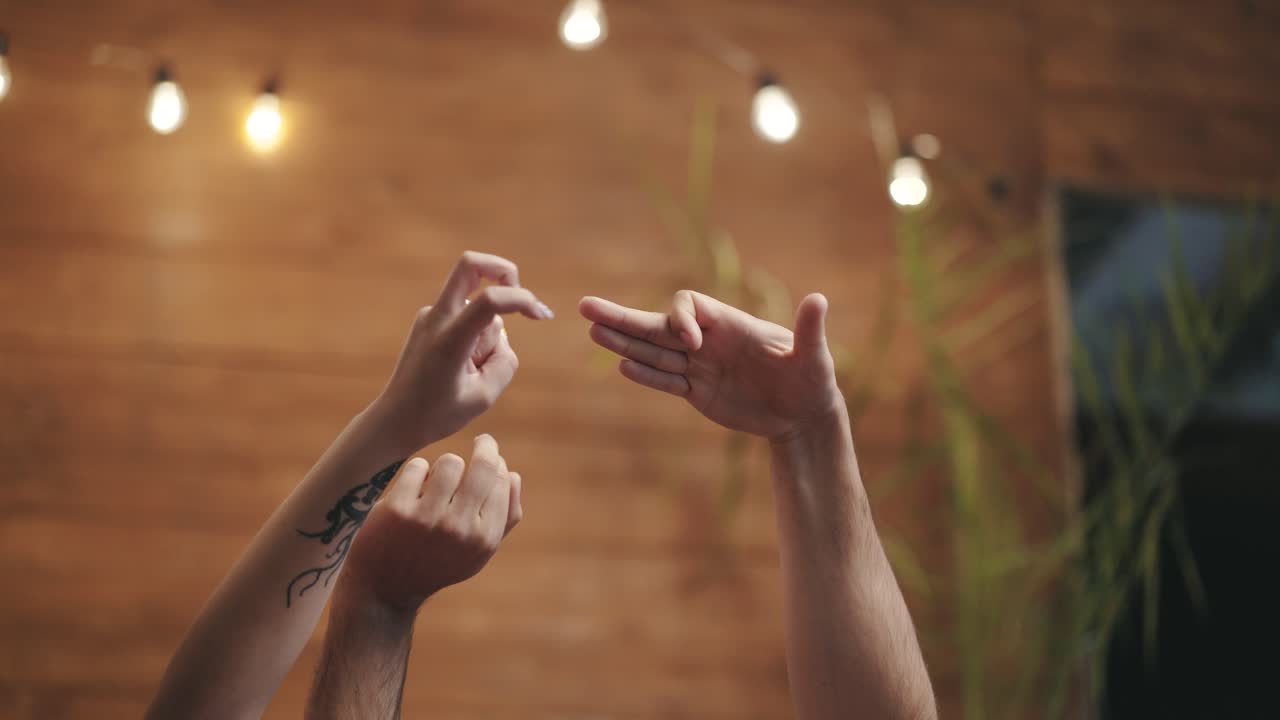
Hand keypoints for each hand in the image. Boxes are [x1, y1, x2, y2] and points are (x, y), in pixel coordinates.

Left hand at [340, 435, 523, 611]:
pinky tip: (413, 487)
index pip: (503, 482)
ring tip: (437, 478)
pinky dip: (417, 471)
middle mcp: (459, 529)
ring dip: (445, 465)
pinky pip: (418, 466)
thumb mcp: (477, 553)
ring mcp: (428, 518)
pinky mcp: (398, 509)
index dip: (499, 464)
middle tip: (483, 440)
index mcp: (484, 540)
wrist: (385, 588)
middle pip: (484, 466)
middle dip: (486, 446)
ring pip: (450, 462)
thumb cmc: (437, 563)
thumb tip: (514, 475)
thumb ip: (504, 519)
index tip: (492, 456)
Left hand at [369, 252, 553, 453]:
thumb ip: (505, 362)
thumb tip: (503, 338)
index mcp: (448, 339)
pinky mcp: (430, 320)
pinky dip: (478, 335)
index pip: (489, 300)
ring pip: (476, 303)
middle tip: (522, 303)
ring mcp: (431, 316)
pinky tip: (466, 367)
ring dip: (489, 330)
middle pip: (470, 264)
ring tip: (475, 371)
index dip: (522, 299)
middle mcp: (436, 318)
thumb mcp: (484, 397)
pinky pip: (467, 316)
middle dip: (504, 271)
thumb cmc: (437, 414)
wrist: (395, 420)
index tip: (542, 316)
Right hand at [579, 291, 843, 440]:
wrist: (805, 415)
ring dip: (624, 342)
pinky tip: (622, 365)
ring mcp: (700, 366)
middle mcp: (709, 341)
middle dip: (624, 318)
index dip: (681, 319)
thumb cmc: (813, 380)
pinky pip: (666, 381)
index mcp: (730, 323)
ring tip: (592, 331)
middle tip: (587, 307)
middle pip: (658, 325)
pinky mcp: (698, 392)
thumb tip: (819, 300)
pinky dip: (646, 376)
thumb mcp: (814, 357)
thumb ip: (809, 329)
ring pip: (654, 351)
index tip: (692, 345)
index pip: (689, 307)